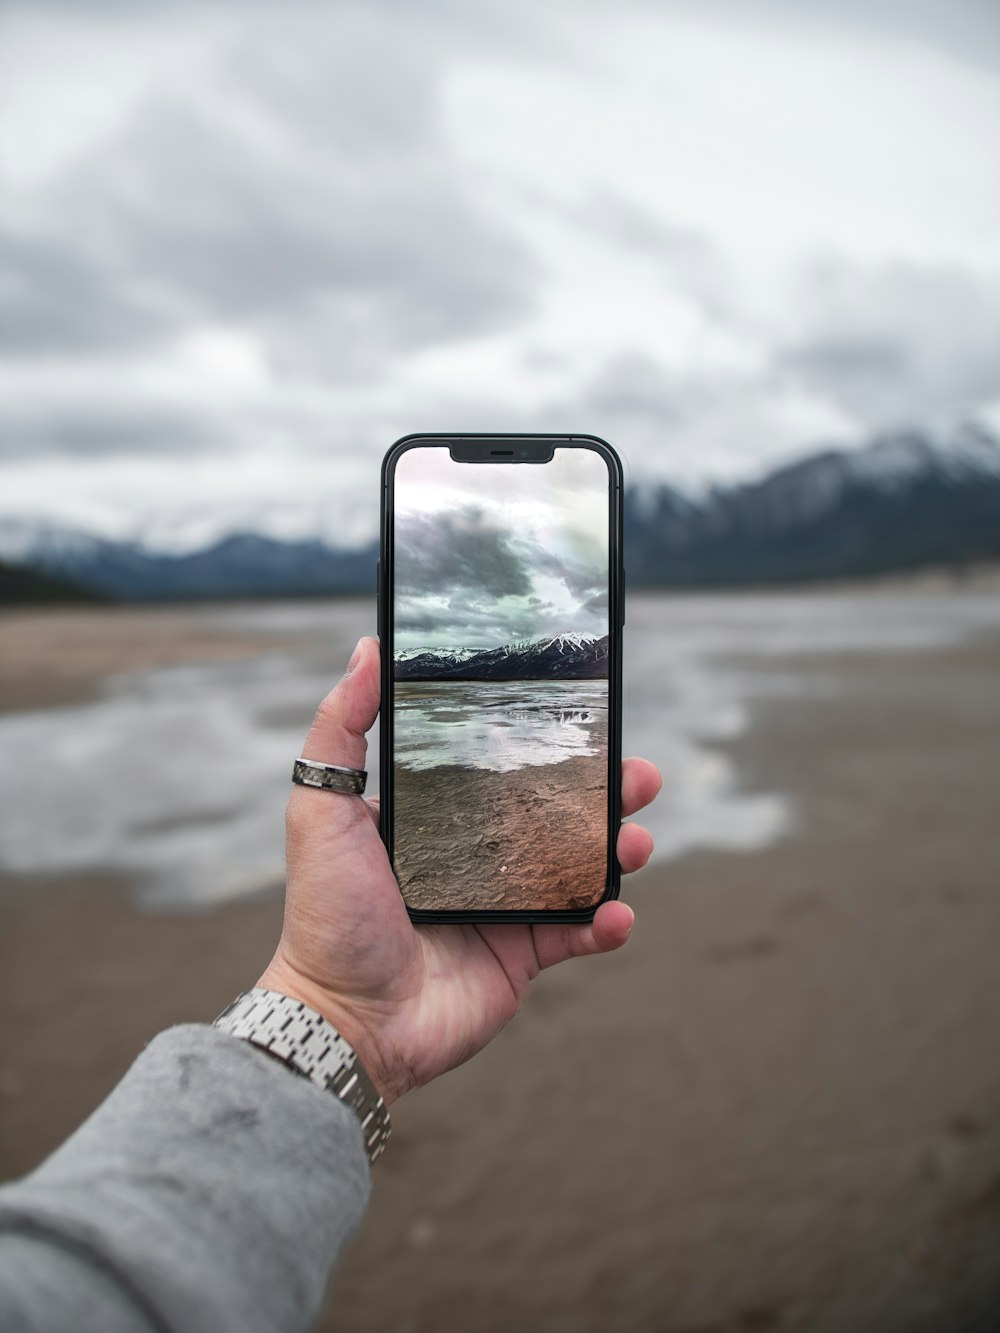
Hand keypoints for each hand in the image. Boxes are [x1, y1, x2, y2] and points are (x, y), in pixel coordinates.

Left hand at [259, 636, 661, 1103]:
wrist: (344, 1020)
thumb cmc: (326, 914)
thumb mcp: (321, 810)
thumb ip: (341, 730)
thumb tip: (368, 650)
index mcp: (437, 817)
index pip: (501, 767)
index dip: (545, 742)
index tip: (584, 715)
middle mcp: (475, 855)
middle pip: (554, 811)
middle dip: (604, 791)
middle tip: (637, 775)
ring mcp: (503, 907)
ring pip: (578, 866)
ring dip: (618, 849)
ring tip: (635, 842)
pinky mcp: (522, 957)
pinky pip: (580, 933)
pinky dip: (607, 922)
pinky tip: (617, 912)